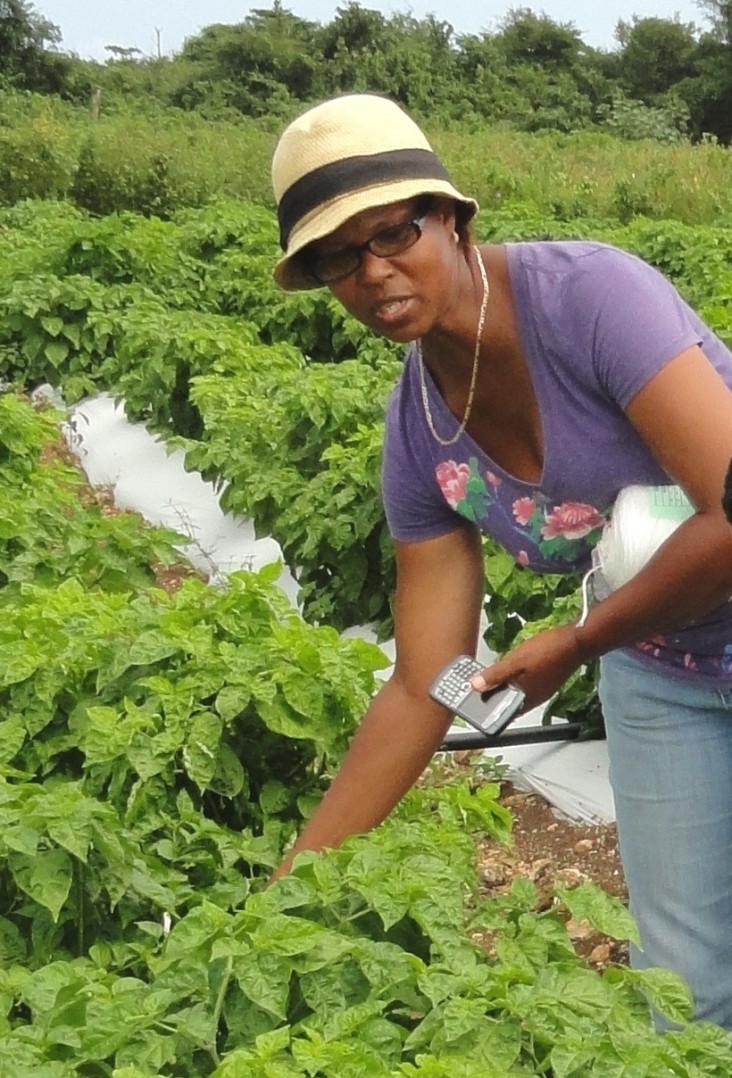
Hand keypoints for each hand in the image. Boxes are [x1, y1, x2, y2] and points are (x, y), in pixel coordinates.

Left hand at [470, 624, 585, 710]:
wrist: (577, 640)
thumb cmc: (548, 651)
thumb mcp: (516, 661)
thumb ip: (496, 674)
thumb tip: (476, 686)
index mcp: (527, 699)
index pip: (503, 712)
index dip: (488, 708)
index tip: (473, 700)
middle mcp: (536, 698)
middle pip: (510, 702)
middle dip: (494, 695)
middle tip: (479, 685)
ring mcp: (543, 689)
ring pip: (518, 692)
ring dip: (505, 686)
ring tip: (490, 676)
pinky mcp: (548, 678)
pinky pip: (527, 684)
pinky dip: (516, 680)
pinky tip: (512, 669)